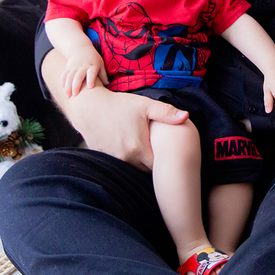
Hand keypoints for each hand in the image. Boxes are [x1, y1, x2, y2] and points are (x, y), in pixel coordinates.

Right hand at [62, 46, 107, 97]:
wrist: (80, 48)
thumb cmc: (93, 59)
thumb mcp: (100, 64)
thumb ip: (103, 75)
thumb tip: (108, 85)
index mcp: (92, 66)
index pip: (91, 72)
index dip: (91, 79)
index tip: (90, 87)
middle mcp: (83, 66)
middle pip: (78, 76)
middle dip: (76, 85)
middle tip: (75, 94)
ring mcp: (74, 67)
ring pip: (70, 76)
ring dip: (68, 86)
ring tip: (68, 96)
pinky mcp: (68, 67)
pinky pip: (64, 74)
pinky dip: (62, 81)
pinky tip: (63, 88)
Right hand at [68, 85, 188, 171]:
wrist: (89, 107)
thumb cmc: (119, 105)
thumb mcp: (144, 105)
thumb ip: (166, 113)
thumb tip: (186, 116)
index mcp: (139, 148)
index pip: (158, 165)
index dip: (164, 160)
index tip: (168, 154)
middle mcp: (126, 158)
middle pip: (146, 169)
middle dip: (153, 162)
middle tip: (160, 153)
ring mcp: (114, 160)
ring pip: (133, 167)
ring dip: (139, 161)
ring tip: (145, 151)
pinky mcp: (104, 158)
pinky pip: (120, 163)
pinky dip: (126, 158)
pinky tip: (129, 148)